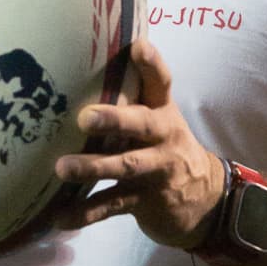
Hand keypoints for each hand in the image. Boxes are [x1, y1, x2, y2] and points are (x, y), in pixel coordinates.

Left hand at [54, 39, 226, 249]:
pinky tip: (60, 218)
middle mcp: (163, 137)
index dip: (152, 64)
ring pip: (125, 167)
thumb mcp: (159, 121)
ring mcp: (157, 171)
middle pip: (142, 125)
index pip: (161, 82)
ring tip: (62, 169)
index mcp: (164, 112)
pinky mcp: (147, 202)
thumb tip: (83, 63)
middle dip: (115, 120)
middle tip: (85, 118)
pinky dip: (86, 213)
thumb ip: (133, 98)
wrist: (206, 200)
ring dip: (93, 168)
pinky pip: (113, 206)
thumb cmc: (165, 149)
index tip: (138, 47)